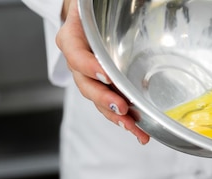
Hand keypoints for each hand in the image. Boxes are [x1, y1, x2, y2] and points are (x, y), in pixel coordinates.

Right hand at [56, 0, 150, 143]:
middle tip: (123, 108)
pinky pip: (109, 106)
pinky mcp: (102, 88)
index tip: (107, 75)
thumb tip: (139, 0)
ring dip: (117, 117)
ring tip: (135, 129)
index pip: (76, 54)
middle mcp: (78, 61)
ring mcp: (89, 78)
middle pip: (86, 85)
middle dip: (105, 100)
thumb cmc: (95, 8)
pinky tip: (139, 132)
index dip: (90, 67)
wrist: (90, 16)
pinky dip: (123, 120)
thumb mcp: (94, 3)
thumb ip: (102, 5)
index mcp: (72, 39)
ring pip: (98, 101)